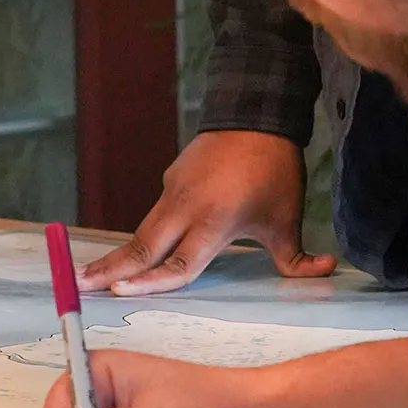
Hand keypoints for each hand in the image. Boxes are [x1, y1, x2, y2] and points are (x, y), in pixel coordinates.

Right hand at [76, 130, 336, 294]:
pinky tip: (127, 253)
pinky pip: (156, 213)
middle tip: (79, 287)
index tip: (120, 293)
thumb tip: (329, 271)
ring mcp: (174, 190)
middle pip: (144, 247)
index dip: (151, 282)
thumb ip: (299, 256)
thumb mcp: (288, 217)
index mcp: (215, 221)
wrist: (256, 114)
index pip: (179, 263)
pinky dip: (141, 235)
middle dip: (111, 270)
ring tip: (87, 276)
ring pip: (143, 230)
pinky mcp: (172, 177)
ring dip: (118, 255)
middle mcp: (186, 207)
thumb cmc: (275, 170)